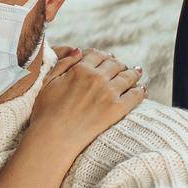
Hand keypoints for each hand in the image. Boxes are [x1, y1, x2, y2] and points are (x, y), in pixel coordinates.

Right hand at [29, 46, 144, 158]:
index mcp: (79, 69)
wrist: (53, 137)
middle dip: (118, 63)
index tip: (105, 58)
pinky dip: (140, 90)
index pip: (96, 54)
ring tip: (136, 73)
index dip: (102, 55)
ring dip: (133, 73)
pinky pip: (135, 95)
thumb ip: (64, 63)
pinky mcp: (117, 109)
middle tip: (121, 66)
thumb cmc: (45, 112)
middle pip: (114, 63)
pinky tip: (141, 89)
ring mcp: (109, 93)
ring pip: (128, 76)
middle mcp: (96, 78)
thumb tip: (79, 50)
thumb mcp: (48, 82)